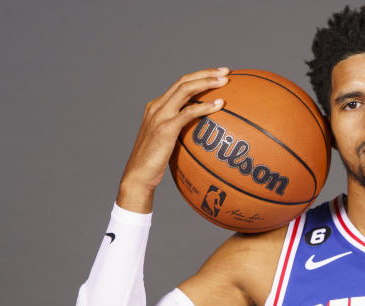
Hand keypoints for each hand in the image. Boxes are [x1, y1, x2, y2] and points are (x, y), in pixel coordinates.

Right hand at [116, 67, 230, 211]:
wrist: (138, 175)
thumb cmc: (155, 164)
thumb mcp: (168, 143)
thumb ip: (181, 133)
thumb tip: (203, 134)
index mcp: (157, 107)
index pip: (179, 84)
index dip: (199, 76)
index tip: (217, 74)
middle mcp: (157, 106)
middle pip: (183, 81)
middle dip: (206, 73)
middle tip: (226, 71)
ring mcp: (159, 116)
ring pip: (185, 90)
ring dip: (207, 82)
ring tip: (225, 81)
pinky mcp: (165, 128)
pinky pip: (189, 112)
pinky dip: (205, 106)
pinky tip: (220, 104)